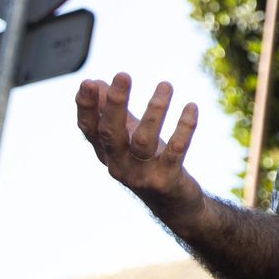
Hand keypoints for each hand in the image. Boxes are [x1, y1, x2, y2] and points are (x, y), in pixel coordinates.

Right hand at [75, 72, 203, 219]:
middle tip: (123, 75)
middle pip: (111, 134)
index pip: (89, 129)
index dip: (86, 107)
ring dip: (155, 110)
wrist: (174, 203)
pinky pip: (175, 151)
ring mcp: (141, 175)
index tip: (89, 82)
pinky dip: (184, 128)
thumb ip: (114, 112)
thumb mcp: (128, 137)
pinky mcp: (166, 179)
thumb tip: (95, 82)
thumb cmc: (148, 163)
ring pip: (144, 141)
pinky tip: (192, 107)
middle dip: (116, 104)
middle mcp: (119, 165)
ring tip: (166, 85)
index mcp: (107, 153)